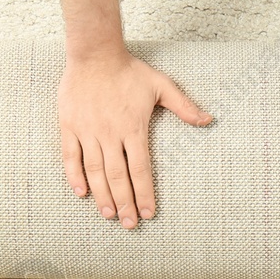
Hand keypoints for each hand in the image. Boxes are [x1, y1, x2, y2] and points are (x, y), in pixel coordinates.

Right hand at [58, 48, 211, 227]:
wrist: (94, 53)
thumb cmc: (129, 70)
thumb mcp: (161, 85)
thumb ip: (184, 106)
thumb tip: (209, 120)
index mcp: (133, 128)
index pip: (140, 169)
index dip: (145, 193)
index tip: (149, 213)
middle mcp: (110, 134)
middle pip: (118, 176)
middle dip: (125, 203)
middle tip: (129, 224)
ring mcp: (88, 131)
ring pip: (95, 171)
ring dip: (102, 195)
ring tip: (109, 215)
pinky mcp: (70, 126)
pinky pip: (71, 156)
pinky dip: (75, 176)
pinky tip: (81, 193)